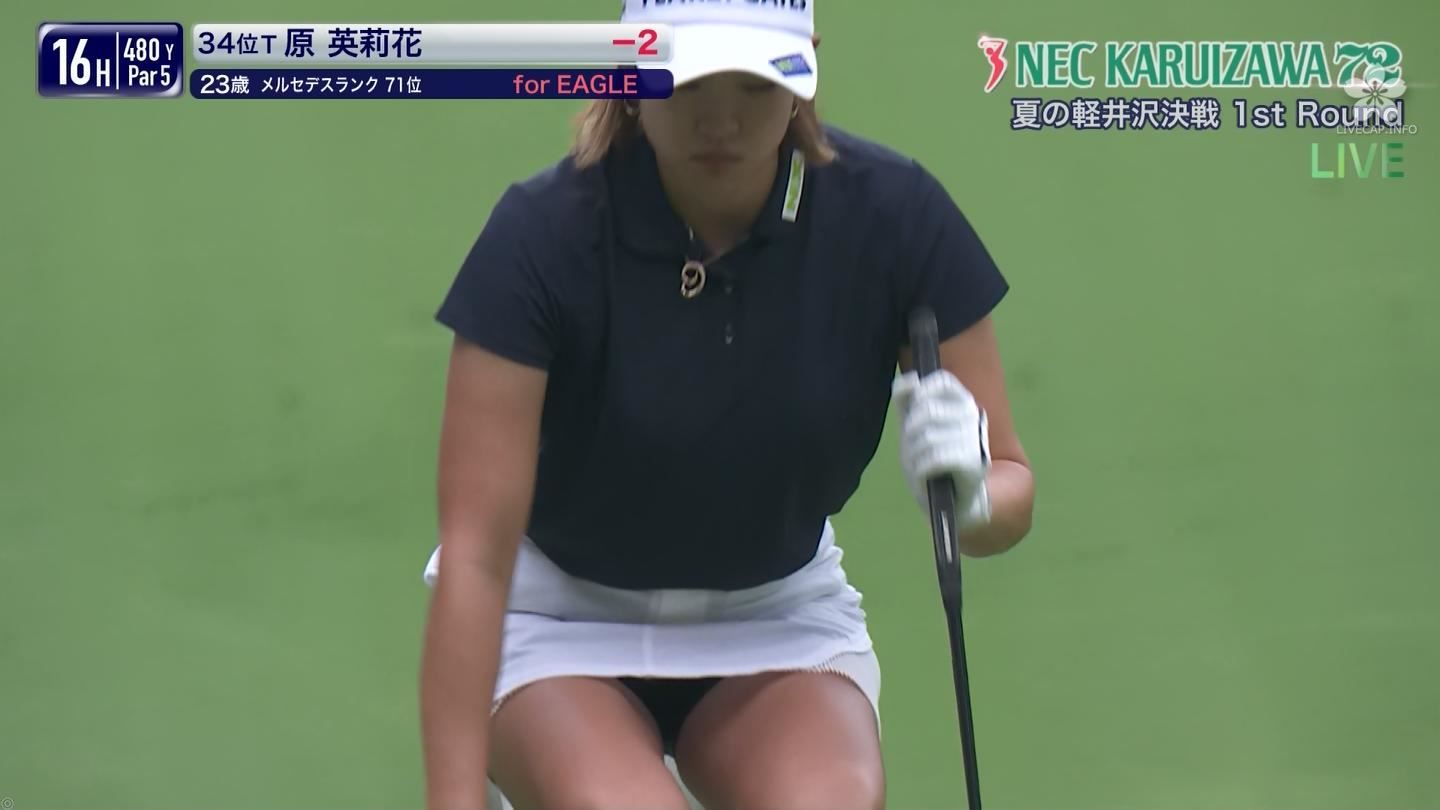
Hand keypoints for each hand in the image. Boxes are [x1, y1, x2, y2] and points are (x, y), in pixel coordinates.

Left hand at [892, 369, 991, 528]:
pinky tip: (925, 476)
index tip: (915, 418)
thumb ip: (906, 399)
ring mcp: (976, 439)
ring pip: (927, 438)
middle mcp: (974, 416)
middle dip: (910, 435)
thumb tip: (912, 378)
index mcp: (963, 401)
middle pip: (926, 412)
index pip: (941, 381)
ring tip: (921, 467)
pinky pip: (934, 459)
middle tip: (916, 452)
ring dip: (914, 457)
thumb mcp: (913, 426)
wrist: (954, 500)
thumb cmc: (931, 459)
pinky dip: (921, 471)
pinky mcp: (974, 463)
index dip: (919, 397)